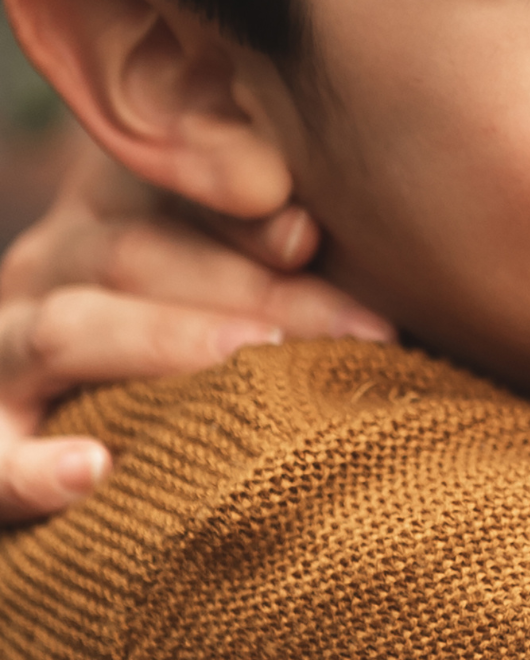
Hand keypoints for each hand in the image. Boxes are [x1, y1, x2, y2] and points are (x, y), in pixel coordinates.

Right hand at [0, 135, 392, 520]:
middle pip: (141, 253)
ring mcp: (7, 350)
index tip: (315, 234)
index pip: (171, 187)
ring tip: (253, 361)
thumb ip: (294, 244)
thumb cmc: (233, 351)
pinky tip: (93, 473)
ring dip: (168, 343)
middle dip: (258, 289)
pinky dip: (29, 469)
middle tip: (364, 327)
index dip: (242, 211)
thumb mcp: (257, 286)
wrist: (106, 447)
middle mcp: (55, 266)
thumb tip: (343, 224)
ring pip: (72, 328)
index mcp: (122, 209)